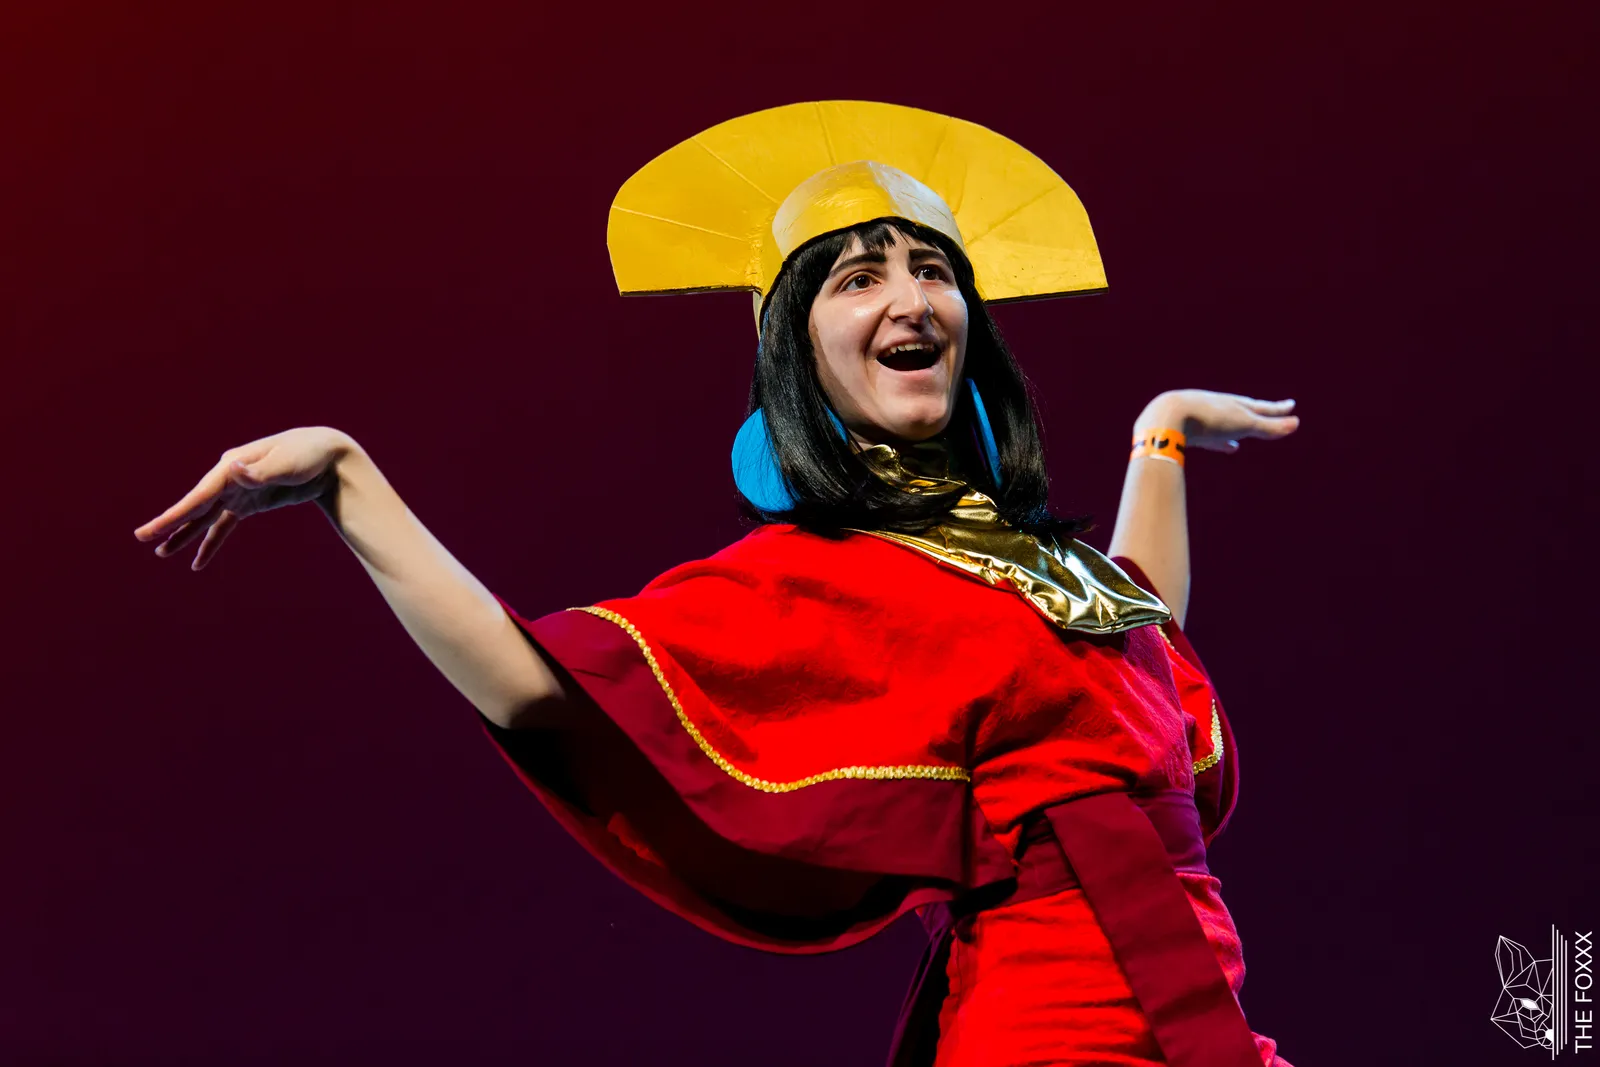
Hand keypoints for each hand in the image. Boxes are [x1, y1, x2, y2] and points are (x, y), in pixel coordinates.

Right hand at [133, 426, 357, 570]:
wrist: (328, 456)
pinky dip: (212, 543)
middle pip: (196, 507)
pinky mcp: (250, 503)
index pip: (199, 497)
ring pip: (205, 519)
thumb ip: (259, 471)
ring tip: (163, 553)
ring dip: (186, 536)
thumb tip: (233, 468)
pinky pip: (225, 526)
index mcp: (231, 467)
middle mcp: (229, 479)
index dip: (174, 515)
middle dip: (170, 524)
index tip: (151, 530)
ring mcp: (238, 492)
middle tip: (143, 538)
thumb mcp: (286, 463)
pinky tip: (199, 561)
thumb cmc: (307, 454)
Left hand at [1136, 390, 1299, 453]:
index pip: (1261, 406)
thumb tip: (1297, 424)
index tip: (1291, 406)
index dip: (1278, 409)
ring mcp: (1203, 418)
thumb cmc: (1208, 418)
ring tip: (1240, 443)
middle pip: (1244, 411)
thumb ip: (1268, 426)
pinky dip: (1219, 443)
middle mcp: (1220, 408)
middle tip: (1275, 410)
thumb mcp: (1241, 423)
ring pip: (1225, 425)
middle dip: (1260, 413)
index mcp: (1234, 404)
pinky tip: (1225, 448)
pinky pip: (1209, 438)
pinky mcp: (1188, 432)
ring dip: (1237, 431)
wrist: (1167, 416)